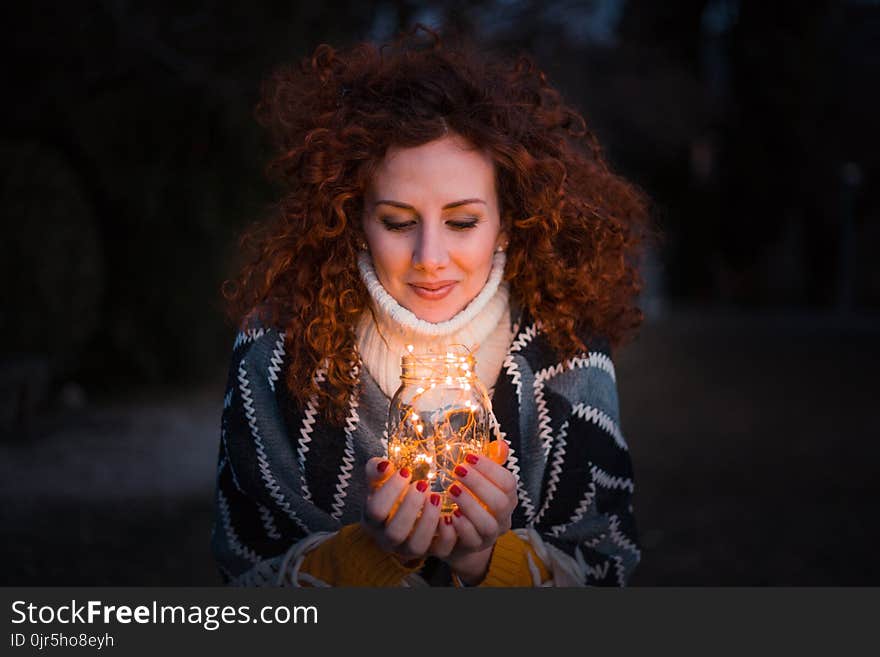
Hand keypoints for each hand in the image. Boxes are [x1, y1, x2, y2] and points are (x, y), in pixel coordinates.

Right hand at [361, 458, 452, 563]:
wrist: (400, 518)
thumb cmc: (389, 496)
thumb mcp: (379, 483)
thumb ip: (376, 471)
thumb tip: (384, 465)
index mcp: (373, 520)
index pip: (376, 511)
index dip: (390, 491)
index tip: (405, 471)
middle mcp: (388, 539)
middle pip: (395, 532)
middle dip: (410, 507)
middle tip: (422, 485)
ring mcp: (409, 549)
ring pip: (416, 546)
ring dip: (428, 521)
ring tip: (436, 497)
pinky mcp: (430, 552)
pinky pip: (440, 551)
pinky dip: (447, 535)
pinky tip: (449, 516)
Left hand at [445, 440, 516, 582]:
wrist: (463, 541)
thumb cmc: (473, 504)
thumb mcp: (482, 483)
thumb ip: (491, 463)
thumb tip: (500, 443)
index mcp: (507, 499)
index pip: (508, 483)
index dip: (491, 469)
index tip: (469, 457)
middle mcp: (502, 519)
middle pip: (500, 503)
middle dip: (478, 484)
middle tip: (457, 470)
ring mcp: (489, 537)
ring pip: (488, 525)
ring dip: (469, 505)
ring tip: (451, 490)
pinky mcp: (472, 549)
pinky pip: (471, 541)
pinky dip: (460, 528)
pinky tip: (448, 515)